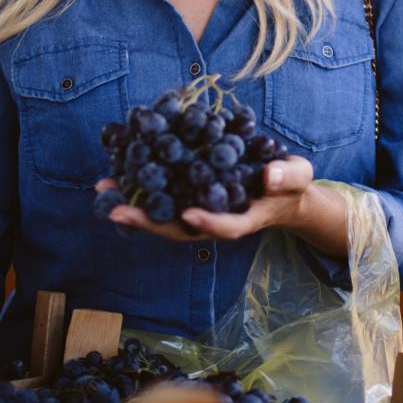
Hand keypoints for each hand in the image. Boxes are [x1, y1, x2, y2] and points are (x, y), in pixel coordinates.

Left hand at [96, 156, 321, 242]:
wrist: (277, 188)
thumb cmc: (289, 184)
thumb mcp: (298, 176)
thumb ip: (287, 176)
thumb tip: (269, 175)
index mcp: (242, 220)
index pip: (225, 227)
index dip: (208, 222)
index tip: (190, 214)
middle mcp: (213, 220)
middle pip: (179, 228)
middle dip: (149, 221)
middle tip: (117, 210)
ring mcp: (197, 210)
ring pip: (162, 215)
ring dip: (132, 206)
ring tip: (104, 190)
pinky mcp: (186, 196)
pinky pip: (160, 196)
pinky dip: (137, 188)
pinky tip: (115, 174)